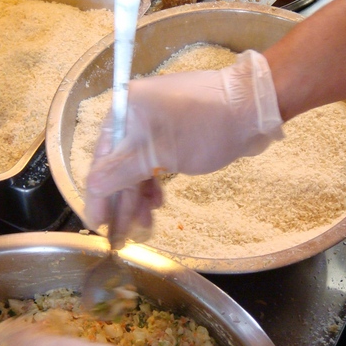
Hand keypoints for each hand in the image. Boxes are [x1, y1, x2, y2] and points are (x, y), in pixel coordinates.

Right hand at [84, 50, 282, 238]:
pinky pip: (155, 163)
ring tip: (145, 226)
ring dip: (139, 198)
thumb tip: (92, 188)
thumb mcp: (158, 152)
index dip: (99, 195)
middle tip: (122, 237)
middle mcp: (135, 116)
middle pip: (119, 166)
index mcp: (125, 111)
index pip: (101, 159)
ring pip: (138, 168)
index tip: (96, 225)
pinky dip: (154, 184)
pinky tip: (157, 203)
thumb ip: (120, 171)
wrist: (253, 108)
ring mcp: (155, 126)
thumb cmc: (204, 126)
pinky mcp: (173, 135)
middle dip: (122, 203)